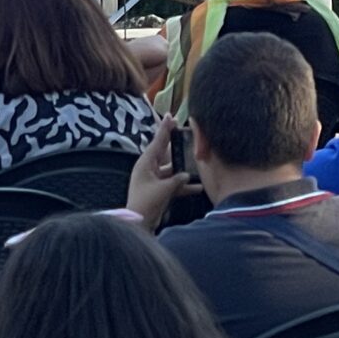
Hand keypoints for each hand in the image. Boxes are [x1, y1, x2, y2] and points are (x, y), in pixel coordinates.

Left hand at [126, 112, 195, 227]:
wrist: (139, 221)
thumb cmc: (147, 202)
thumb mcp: (164, 189)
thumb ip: (177, 180)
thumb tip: (186, 175)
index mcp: (145, 163)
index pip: (158, 142)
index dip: (164, 129)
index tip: (169, 116)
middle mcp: (149, 169)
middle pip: (165, 153)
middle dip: (176, 145)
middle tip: (184, 131)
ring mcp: (155, 180)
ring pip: (172, 170)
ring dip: (183, 169)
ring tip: (197, 161)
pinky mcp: (160, 190)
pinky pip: (174, 184)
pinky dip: (184, 186)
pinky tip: (199, 187)